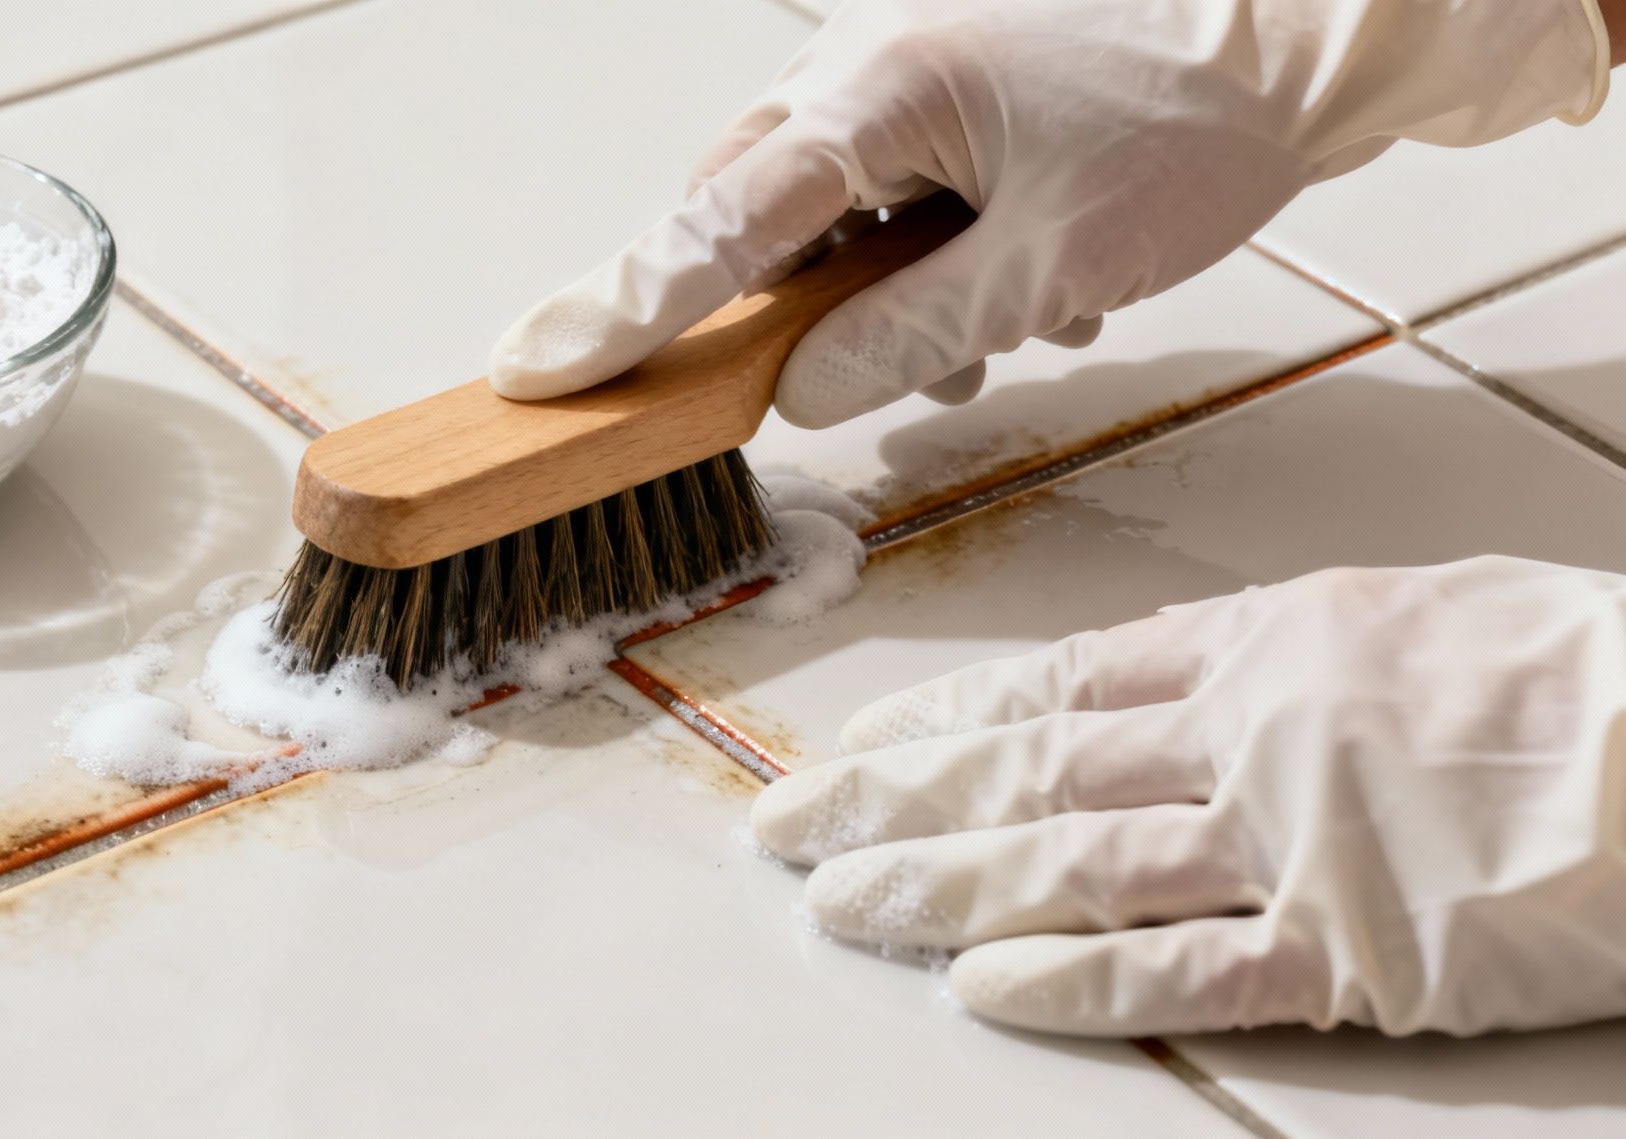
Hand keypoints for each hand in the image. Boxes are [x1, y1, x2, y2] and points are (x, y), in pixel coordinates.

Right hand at [490, 0, 1605, 428]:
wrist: (1311, 27)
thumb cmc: (1201, 120)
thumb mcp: (1052, 266)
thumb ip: (908, 340)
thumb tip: (796, 393)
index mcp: (877, 100)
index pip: (714, 226)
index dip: (624, 312)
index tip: (536, 373)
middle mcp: (864, 76)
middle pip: (748, 214)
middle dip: (774, 313)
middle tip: (781, 388)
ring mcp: (903, 78)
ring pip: (822, 215)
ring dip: (873, 298)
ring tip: (986, 336)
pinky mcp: (946, 96)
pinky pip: (886, 196)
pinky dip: (923, 261)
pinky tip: (1016, 290)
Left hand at [751, 557, 1625, 1036]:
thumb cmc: (1577, 667)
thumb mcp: (1407, 617)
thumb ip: (1277, 655)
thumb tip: (1177, 682)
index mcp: (1262, 647)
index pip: (1055, 688)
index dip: (940, 723)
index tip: (854, 747)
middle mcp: (1246, 734)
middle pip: (1026, 771)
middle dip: (891, 801)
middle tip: (782, 830)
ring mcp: (1289, 843)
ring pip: (1069, 862)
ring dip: (941, 886)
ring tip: (840, 906)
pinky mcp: (1354, 952)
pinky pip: (1183, 968)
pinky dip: (1073, 979)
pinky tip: (980, 987)